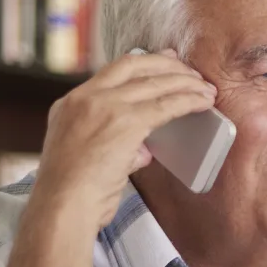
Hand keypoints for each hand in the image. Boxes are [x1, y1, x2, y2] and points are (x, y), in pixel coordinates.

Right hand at [34, 49, 217, 230]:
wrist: (62, 206)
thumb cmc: (72, 195)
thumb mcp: (84, 157)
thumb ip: (114, 146)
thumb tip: (142, 149)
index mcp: (69, 104)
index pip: (111, 72)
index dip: (142, 63)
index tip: (162, 60)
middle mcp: (85, 98)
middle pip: (134, 66)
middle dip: (167, 65)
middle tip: (190, 70)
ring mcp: (104, 106)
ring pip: (154, 83)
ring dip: (185, 83)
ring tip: (205, 88)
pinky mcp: (126, 122)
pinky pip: (166, 105)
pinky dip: (189, 101)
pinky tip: (203, 102)